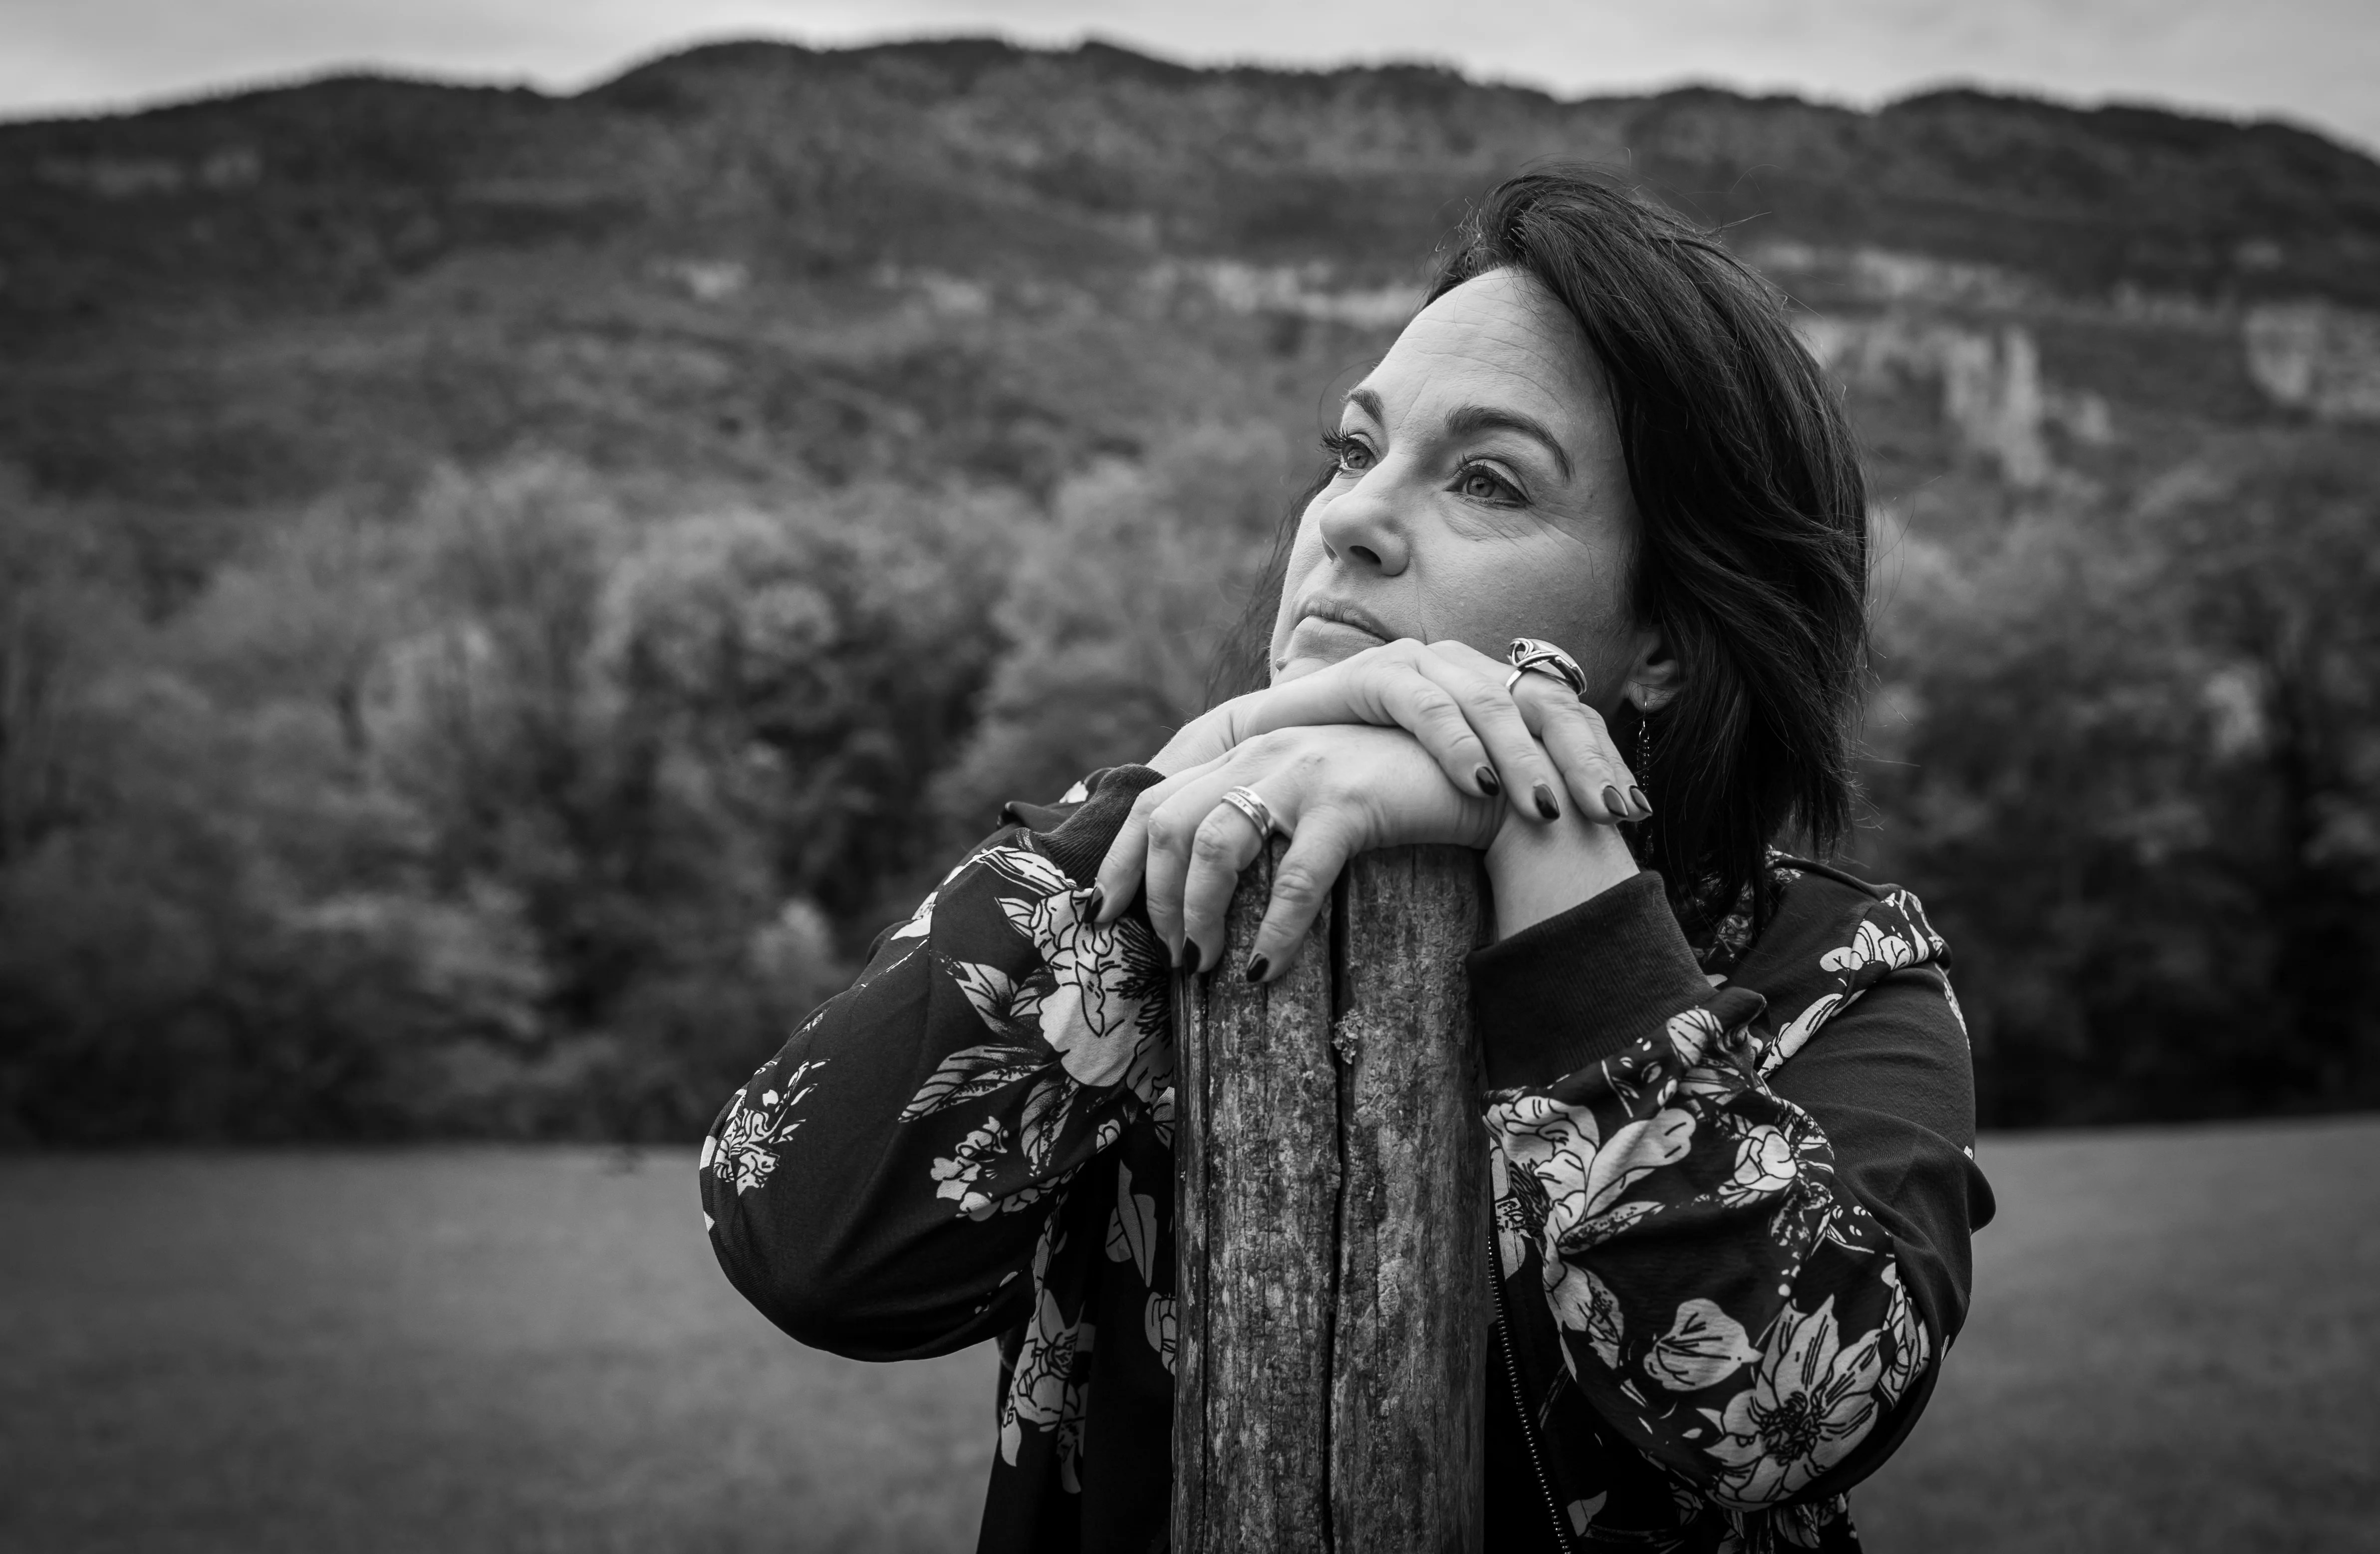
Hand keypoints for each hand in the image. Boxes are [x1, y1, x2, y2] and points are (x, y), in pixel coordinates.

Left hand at [1095, 724, 1498, 980]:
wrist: (1482, 769)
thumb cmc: (1395, 793)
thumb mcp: (1314, 791)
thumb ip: (1263, 812)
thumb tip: (1205, 882)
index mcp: (1250, 749)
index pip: (1155, 797)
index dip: (1121, 858)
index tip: (1102, 912)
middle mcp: (1265, 751)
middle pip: (1168, 823)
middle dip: (1156, 899)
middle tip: (1174, 956)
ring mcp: (1304, 770)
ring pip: (1214, 845)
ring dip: (1198, 913)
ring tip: (1206, 965)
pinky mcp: (1348, 800)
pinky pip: (1292, 878)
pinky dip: (1273, 931)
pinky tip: (1268, 970)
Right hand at [1150, 639, 1650, 827]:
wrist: (1268, 757)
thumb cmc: (1360, 778)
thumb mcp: (1442, 789)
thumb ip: (1496, 796)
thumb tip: (1567, 838)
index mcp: (1490, 691)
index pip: (1564, 715)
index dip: (1601, 758)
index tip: (1632, 812)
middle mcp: (1465, 667)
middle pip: (1545, 704)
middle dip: (1583, 760)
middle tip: (1613, 812)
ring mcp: (1422, 664)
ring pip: (1495, 704)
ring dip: (1526, 760)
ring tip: (1548, 812)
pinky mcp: (1377, 672)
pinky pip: (1428, 704)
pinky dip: (1456, 743)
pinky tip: (1480, 783)